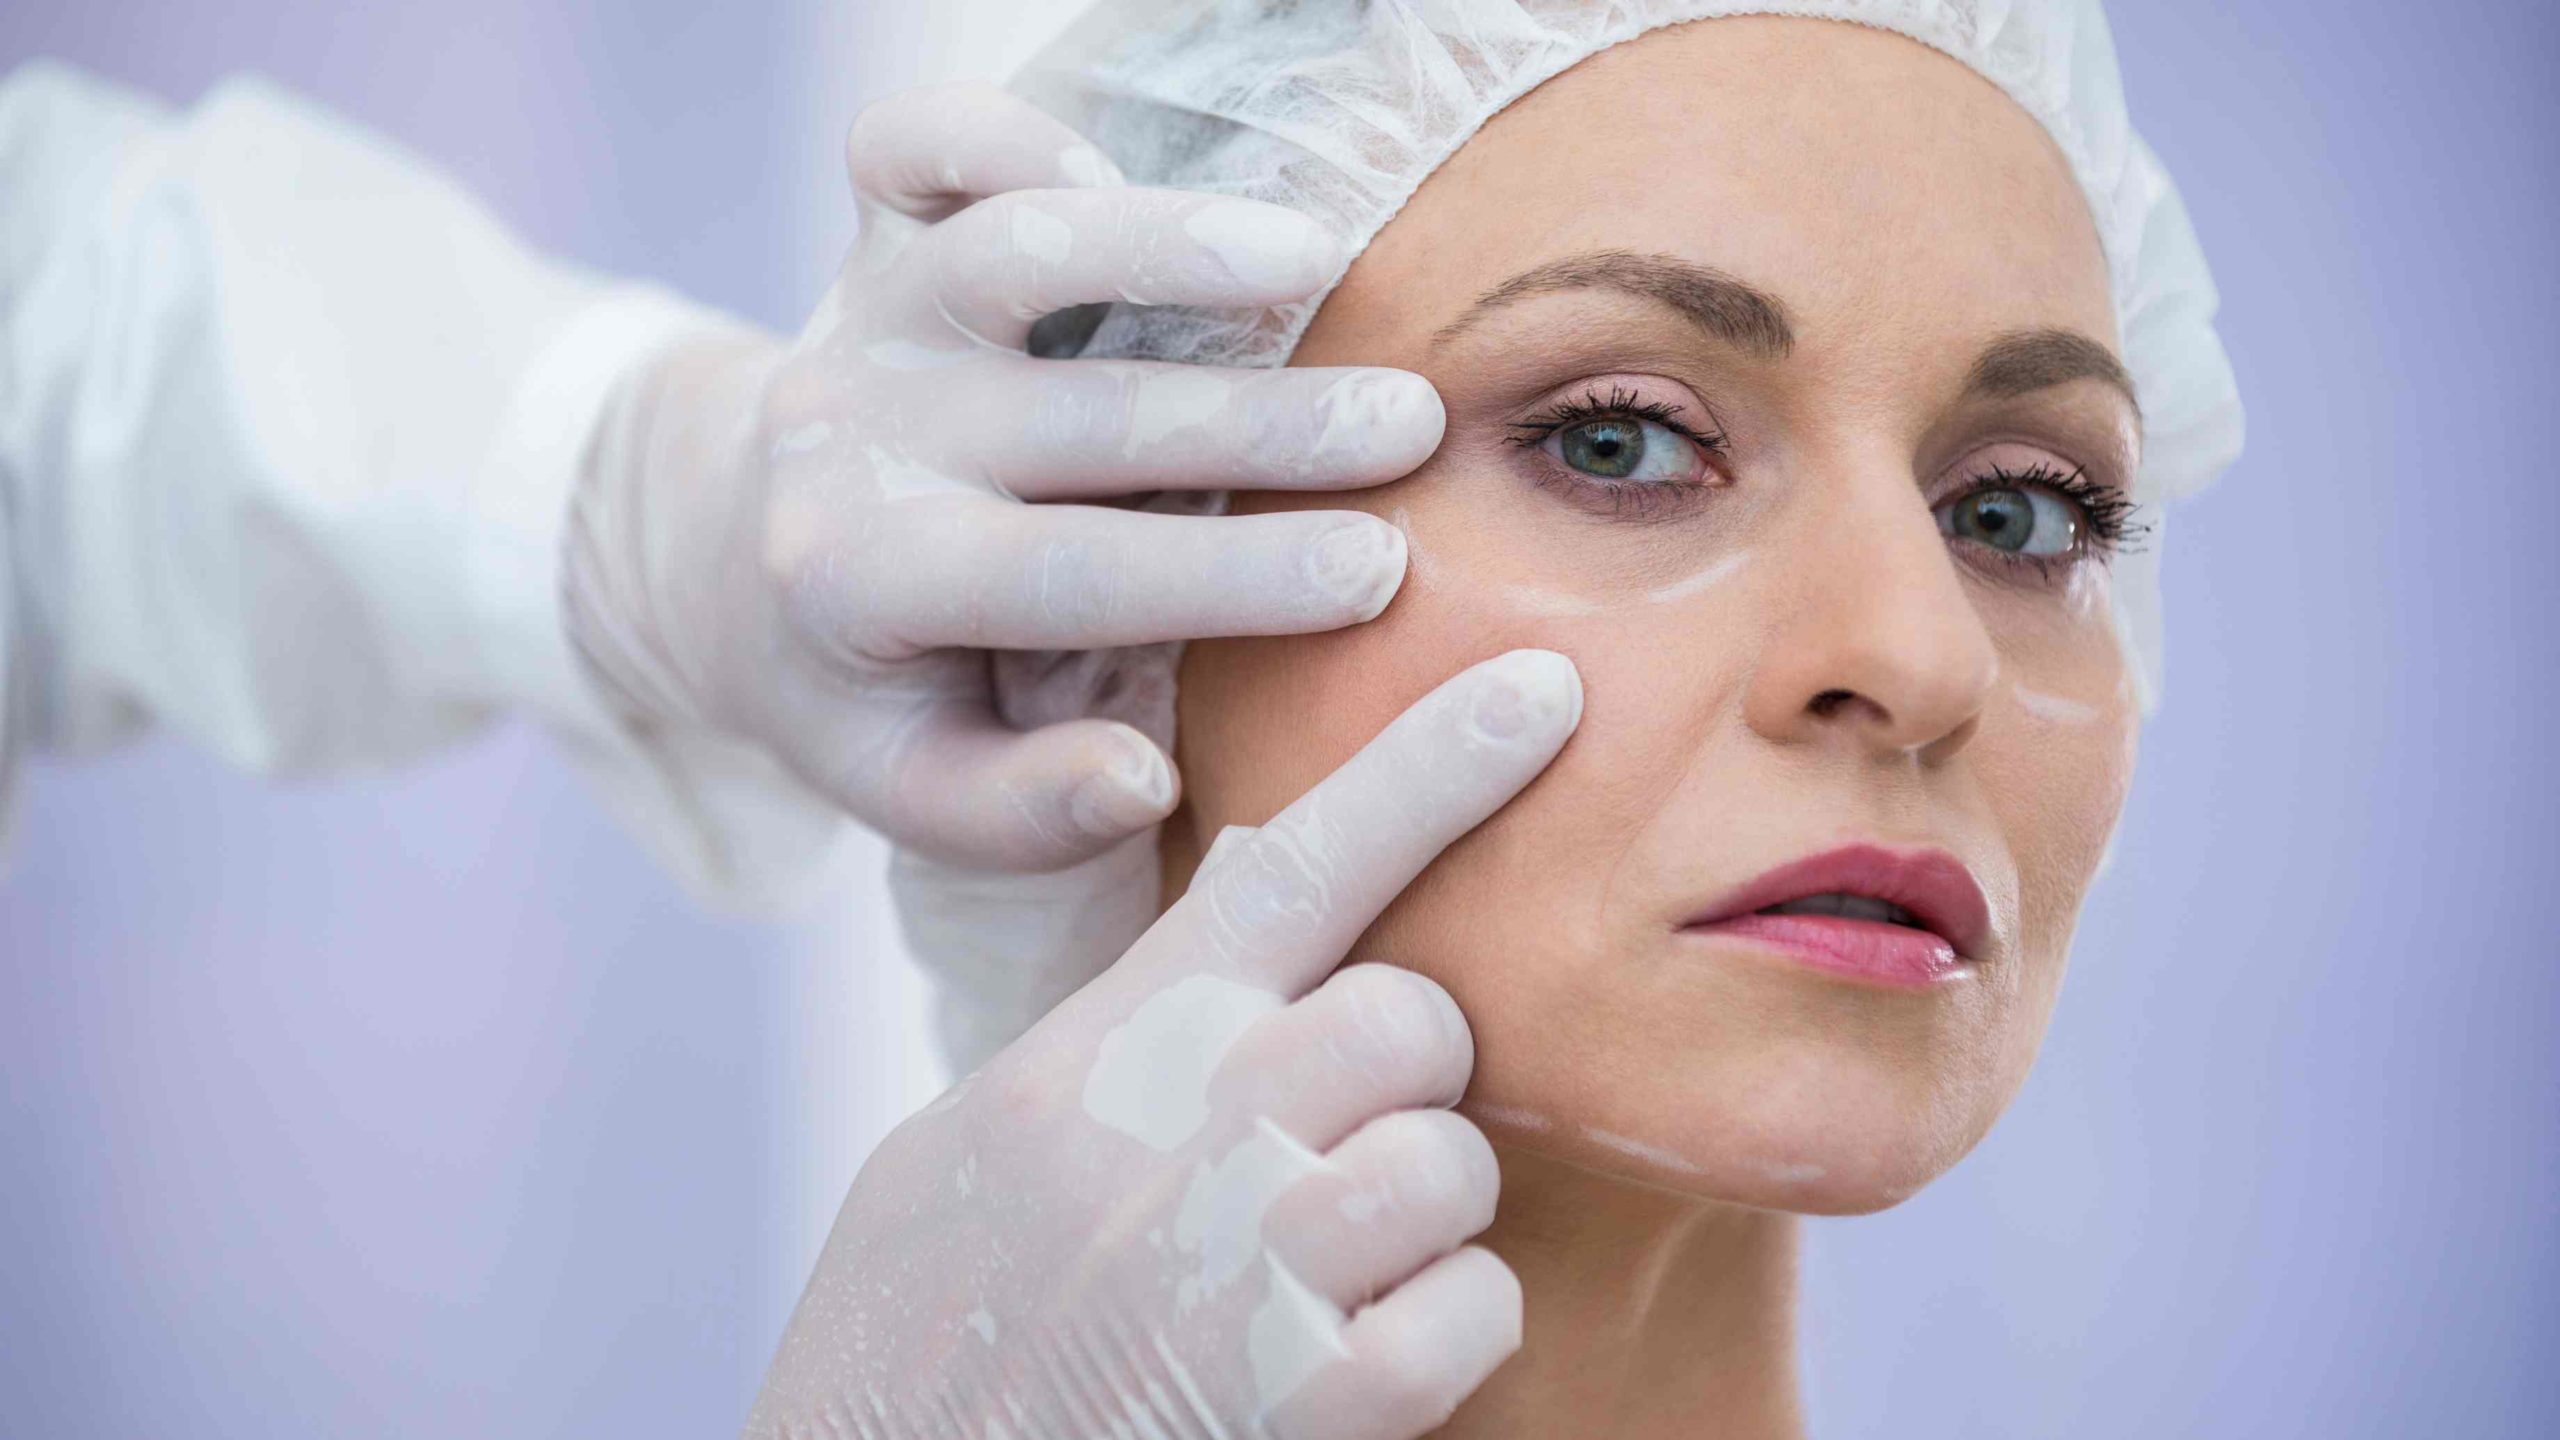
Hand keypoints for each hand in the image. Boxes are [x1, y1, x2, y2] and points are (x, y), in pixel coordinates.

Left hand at [564, 82, 1439, 869]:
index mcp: (871, 584)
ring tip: (1323, 259)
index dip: (1228, 575)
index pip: (1070, 577)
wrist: (741, 561)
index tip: (1375, 576)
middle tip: (1410, 426)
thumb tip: (1146, 780)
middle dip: (1261, 422)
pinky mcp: (874, 234)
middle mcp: (864, 437)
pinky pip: (914, 146)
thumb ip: (1025, 809)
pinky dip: (1006, 133)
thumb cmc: (879, 691)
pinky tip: (1126, 167)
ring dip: (1172, 248)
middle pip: (1079, 417)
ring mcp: (869, 318)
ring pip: (1012, 252)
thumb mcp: (920, 792)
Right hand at [747, 650, 1582, 1438]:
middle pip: (1409, 1015)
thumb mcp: (979, 1145)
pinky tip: (1347, 1364)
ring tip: (1320, 1267)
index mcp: (1097, 1057)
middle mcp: (1173, 1135)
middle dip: (1401, 1075)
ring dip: (1419, 1211)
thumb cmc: (929, 1327)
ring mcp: (1239, 1268)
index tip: (1541, 688)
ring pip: (1450, 1158)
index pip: (1287, 868)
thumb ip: (1123, 1033)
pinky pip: (1473, 1307)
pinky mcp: (1301, 1402)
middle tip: (1325, 1146)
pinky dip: (1442, 1334)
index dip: (1427, 767)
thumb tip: (1259, 902)